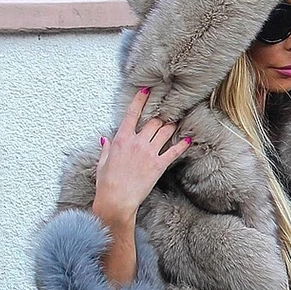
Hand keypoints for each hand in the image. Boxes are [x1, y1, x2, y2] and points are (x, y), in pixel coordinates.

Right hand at [92, 88, 191, 221]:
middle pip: (153, 121)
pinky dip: (182, 145)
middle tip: (167, 110)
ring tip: (177, 121)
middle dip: (160, 115)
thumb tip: (105, 138)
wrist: (116, 200)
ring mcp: (149, 153)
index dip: (141, 99)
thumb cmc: (107, 183)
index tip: (147, 90)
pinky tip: (188, 140)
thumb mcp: (102, 162)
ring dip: (171, 126)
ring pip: (165, 132)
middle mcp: (137, 142)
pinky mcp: (158, 165)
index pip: (132, 113)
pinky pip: (173, 152)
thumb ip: (106, 148)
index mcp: (121, 139)